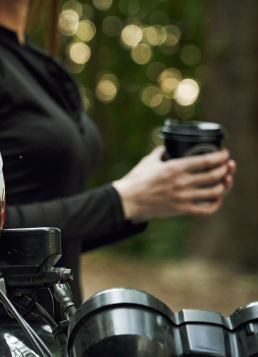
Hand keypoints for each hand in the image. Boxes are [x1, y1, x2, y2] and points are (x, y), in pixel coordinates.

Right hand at [112, 146, 234, 221]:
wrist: (128, 200)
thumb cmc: (136, 179)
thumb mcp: (149, 160)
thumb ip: (161, 152)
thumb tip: (170, 147)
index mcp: (175, 168)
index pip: (206, 160)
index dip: (220, 156)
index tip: (225, 153)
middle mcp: (182, 182)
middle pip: (215, 175)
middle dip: (226, 169)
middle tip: (228, 165)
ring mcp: (183, 197)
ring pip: (215, 192)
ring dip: (224, 185)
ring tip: (225, 180)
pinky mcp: (181, 209)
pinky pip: (206, 209)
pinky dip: (215, 203)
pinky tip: (216, 198)